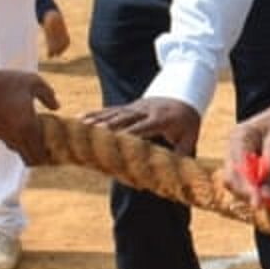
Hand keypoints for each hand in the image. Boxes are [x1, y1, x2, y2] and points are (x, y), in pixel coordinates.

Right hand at [0, 67, 57, 163]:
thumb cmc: (4, 82)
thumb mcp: (32, 82)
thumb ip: (48, 95)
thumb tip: (56, 107)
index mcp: (28, 127)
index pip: (39, 155)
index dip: (48, 157)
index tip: (55, 149)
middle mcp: (15, 136)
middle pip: (29, 158)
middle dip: (39, 156)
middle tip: (48, 144)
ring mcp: (1, 135)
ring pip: (18, 150)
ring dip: (27, 146)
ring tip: (35, 133)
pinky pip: (8, 141)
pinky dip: (16, 139)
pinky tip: (20, 125)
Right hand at [83, 95, 199, 150]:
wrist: (185, 95)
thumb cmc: (187, 122)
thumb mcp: (190, 137)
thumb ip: (182, 153)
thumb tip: (175, 173)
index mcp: (160, 120)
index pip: (142, 128)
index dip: (128, 134)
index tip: (115, 141)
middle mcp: (145, 111)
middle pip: (124, 119)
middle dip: (107, 126)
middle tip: (90, 132)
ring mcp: (135, 107)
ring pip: (113, 113)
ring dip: (96, 120)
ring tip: (79, 126)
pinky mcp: (128, 107)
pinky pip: (110, 110)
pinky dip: (95, 114)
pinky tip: (79, 119)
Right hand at [225, 106, 269, 200]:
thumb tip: (263, 197)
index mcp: (239, 139)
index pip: (235, 169)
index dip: (246, 188)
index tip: (260, 203)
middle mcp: (237, 151)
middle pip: (236, 181)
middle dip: (257, 190)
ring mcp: (246, 161)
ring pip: (249, 187)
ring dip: (269, 189)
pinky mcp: (256, 169)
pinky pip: (261, 187)